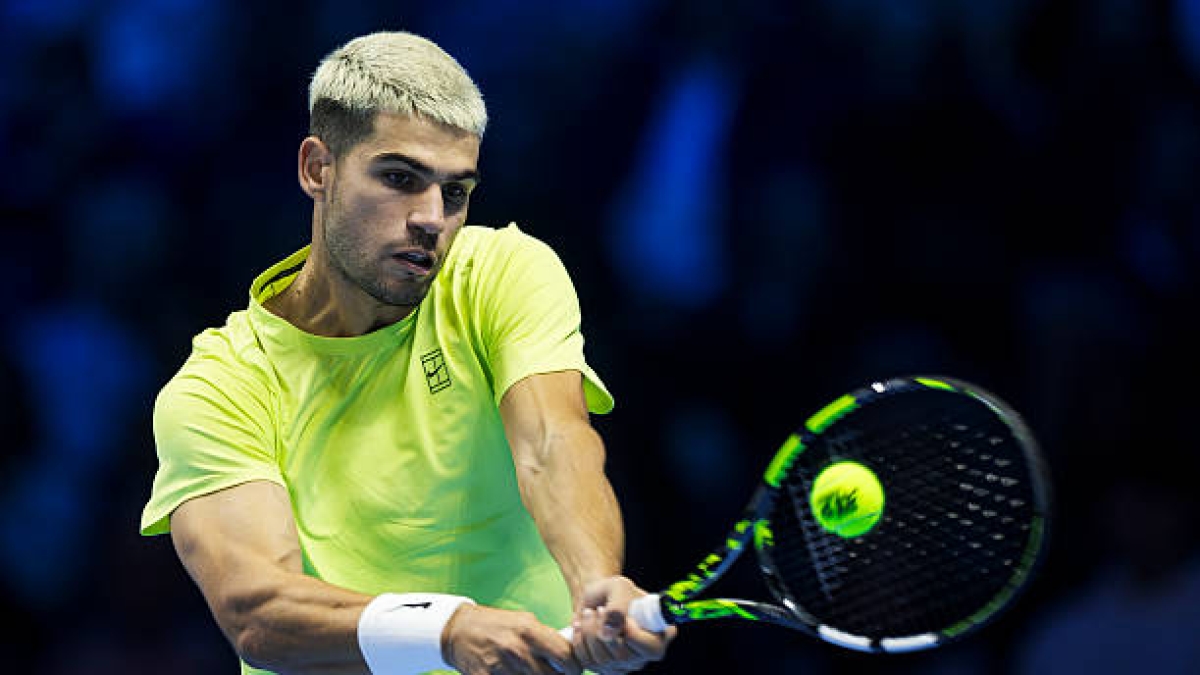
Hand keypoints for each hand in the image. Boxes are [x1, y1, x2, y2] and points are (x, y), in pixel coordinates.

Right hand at [443, 604, 581, 674]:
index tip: (572, 669)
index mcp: (530, 631)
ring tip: (531, 673)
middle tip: (555, 674)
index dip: (574, 667)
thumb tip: (570, 654)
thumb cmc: (496, 625)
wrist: (458, 630)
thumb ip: (546, 637)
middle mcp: (517, 650)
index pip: (566, 657)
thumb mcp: (523, 622)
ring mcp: (501, 667)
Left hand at [569, 576, 674, 673]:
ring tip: (589, 613)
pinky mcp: (606, 668)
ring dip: (589, 633)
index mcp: (661, 634)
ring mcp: (626, 664)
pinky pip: (587, 662)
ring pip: (602, 661)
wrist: (597, 598)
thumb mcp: (619, 588)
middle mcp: (645, 654)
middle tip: (598, 609)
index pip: (651, 648)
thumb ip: (617, 608)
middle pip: (623, 657)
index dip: (631, 633)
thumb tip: (608, 635)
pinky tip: (581, 625)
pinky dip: (579, 641)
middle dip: (603, 629)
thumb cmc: (614, 591)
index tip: (617, 613)